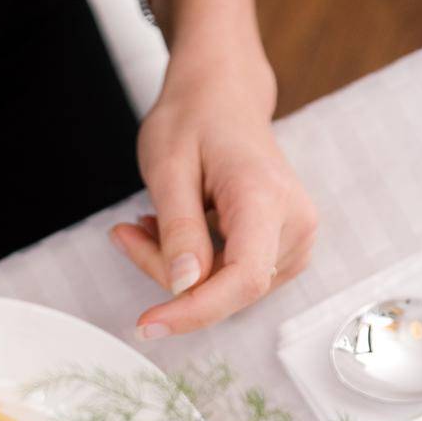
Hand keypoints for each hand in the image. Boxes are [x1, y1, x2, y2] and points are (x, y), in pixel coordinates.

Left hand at [110, 0, 316, 337]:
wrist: (224, 95)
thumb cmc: (194, 120)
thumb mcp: (168, 167)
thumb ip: (178, 228)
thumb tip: (183, 286)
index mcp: (267, 198)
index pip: (241, 280)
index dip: (193, 312)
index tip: (146, 324)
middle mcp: (295, 224)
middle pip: (225, 287)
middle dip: (167, 271)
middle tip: (126, 232)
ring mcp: (294, 239)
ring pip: (222, 288)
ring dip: (175, 266)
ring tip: (150, 221)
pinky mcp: (283, 250)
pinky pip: (228, 278)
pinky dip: (191, 263)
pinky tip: (175, 229)